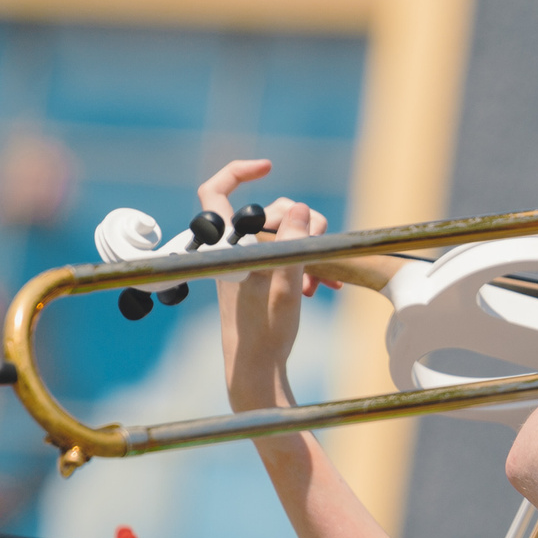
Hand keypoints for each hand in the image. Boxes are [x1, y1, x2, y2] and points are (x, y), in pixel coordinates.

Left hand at [200, 160, 331, 417]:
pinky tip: (321, 285)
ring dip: (308, 247)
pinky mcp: (260, 274)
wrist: (256, 369)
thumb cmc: (265, 332)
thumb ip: (294, 243)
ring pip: (284, 231)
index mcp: (227, 247)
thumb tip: (301, 207)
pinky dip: (305, 261)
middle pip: (269, 211)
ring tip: (319, 281)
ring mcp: (248, 261)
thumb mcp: (286, 285)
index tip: (269, 167)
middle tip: (315, 251)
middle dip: (301, 224)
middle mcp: (234, 249)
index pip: (215, 192)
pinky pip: (287, 252)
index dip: (239, 171)